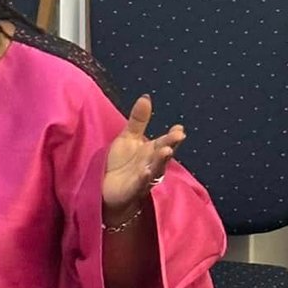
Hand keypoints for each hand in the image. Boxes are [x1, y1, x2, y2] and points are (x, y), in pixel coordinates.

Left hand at [103, 95, 183, 222]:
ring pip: (155, 169)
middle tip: (178, 135)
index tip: (179, 128)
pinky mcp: (133, 190)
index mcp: (152, 151)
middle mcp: (152, 164)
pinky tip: (145, 171)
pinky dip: (144, 178)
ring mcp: (144, 178)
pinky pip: (140, 184)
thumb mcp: (128, 138)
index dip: (173, 136)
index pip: (165, 142)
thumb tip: (146, 97)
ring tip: (166, 151)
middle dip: (170, 144)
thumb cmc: (121, 164)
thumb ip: (139, 120)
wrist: (107, 190)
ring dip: (161, 160)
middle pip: (163, 154)